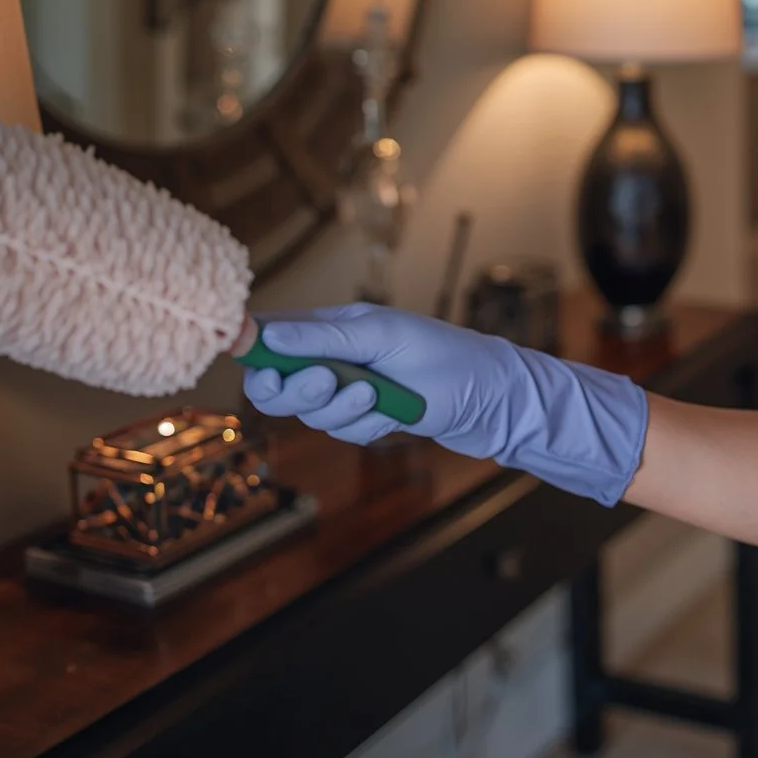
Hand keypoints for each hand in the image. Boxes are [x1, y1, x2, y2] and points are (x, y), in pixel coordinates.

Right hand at [243, 303, 649, 505]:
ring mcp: (354, 390)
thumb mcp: (386, 339)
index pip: (275, 337)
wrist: (498, 401)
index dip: (259, 356)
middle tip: (328, 384)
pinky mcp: (371, 419)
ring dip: (341, 411)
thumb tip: (267, 333)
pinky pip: (343, 432)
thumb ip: (326, 337)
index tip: (263, 370)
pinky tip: (394, 416)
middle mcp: (341, 356)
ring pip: (312, 413)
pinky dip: (365, 428)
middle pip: (282, 384)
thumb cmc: (451, 358)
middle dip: (299, 390)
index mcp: (339, 325)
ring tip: (380, 398)